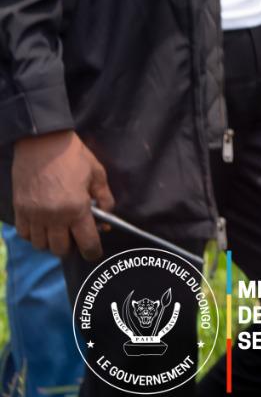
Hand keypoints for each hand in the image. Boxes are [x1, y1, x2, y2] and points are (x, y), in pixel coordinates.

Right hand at [13, 131, 108, 261]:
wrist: (42, 143)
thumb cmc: (73, 156)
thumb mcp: (97, 174)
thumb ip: (104, 198)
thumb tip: (106, 217)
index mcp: (76, 209)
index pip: (86, 242)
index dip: (92, 252)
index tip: (94, 253)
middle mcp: (53, 217)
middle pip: (60, 249)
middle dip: (70, 248)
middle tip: (75, 237)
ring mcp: (34, 215)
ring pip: (41, 245)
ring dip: (51, 242)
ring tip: (58, 231)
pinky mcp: (19, 210)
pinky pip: (24, 234)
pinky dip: (34, 235)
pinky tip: (42, 225)